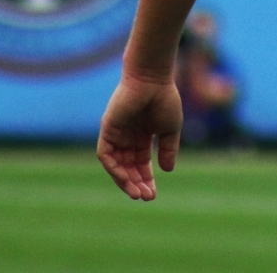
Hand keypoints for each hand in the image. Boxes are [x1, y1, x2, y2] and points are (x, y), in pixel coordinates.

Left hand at [98, 71, 183, 200]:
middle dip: (136, 184)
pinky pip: (106, 155)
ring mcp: (116, 134)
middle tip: (146, 197)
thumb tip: (167, 171)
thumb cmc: (164, 98)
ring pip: (116, 165)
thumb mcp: (170, 129)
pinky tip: (125, 178)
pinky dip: (114, 169)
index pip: (140, 164)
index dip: (146, 179)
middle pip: (128, 167)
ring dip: (125, 181)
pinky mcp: (107, 130)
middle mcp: (126, 137)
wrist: (152, 79)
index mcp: (141, 137)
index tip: (153, 194)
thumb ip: (168, 149)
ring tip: (136, 193)